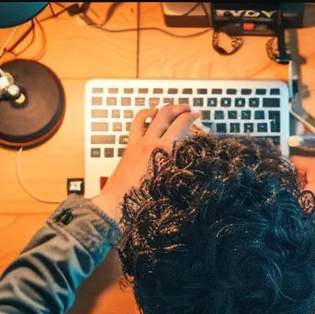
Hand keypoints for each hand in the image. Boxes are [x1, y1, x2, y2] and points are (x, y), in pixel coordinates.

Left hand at [94, 104, 199, 220]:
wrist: (116, 205)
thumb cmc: (143, 202)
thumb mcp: (169, 185)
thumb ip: (181, 169)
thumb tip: (192, 163)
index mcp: (164, 152)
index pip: (182, 125)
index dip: (192, 118)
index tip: (198, 116)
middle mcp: (150, 143)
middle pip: (167, 115)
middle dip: (180, 109)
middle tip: (189, 109)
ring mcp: (138, 143)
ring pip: (150, 116)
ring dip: (162, 109)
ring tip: (170, 108)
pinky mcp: (129, 147)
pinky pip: (136, 125)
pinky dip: (144, 116)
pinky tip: (149, 116)